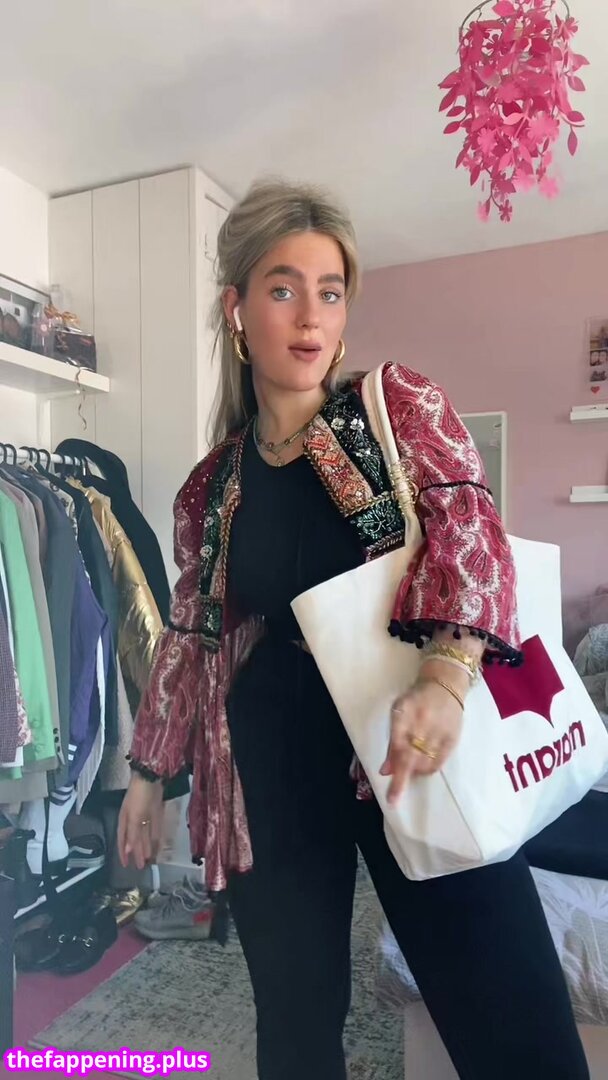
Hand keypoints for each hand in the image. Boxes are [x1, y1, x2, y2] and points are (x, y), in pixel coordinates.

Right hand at [118, 774, 164, 869]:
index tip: (125, 865)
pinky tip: (156, 845)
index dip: (123, 853)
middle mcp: (134, 819)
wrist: (151, 777)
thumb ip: (132, 835)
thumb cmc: (138, 797)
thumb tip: (128, 851)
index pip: (122, 840)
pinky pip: (154, 828)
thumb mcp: (133, 817)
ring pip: (144, 835)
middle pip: (134, 839)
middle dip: (137, 852)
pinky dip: (154, 838)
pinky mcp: (156, 812)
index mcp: (124, 820)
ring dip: (146, 847)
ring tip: (149, 860)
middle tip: (141, 867)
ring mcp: (145, 815)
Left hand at [380, 679, 463, 805]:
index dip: (394, 773)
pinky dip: (428, 769)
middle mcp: (423, 724)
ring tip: (409, 767)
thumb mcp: (397, 713)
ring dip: (414, 772)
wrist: (445, 685)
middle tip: (394, 798)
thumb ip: (392, 742)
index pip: (397, 749)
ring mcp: (439, 732)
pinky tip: (422, 766)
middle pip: (411, 759)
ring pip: (425, 764)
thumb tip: (386, 771)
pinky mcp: (452, 739)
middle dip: (402, 782)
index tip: (391, 797)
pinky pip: (438, 763)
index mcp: (404, 714)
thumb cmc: (416, 699)